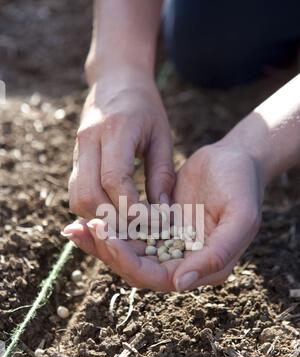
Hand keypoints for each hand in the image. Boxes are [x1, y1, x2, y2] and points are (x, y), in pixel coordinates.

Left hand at [62, 142, 263, 291]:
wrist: (235, 160)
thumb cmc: (242, 186)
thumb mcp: (241, 218)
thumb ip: (216, 254)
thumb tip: (178, 283)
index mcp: (204, 268)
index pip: (157, 278)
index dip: (128, 262)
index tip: (106, 235)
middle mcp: (184, 264)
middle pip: (135, 269)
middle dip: (109, 251)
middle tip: (87, 227)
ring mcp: (169, 247)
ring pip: (128, 253)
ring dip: (102, 243)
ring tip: (76, 227)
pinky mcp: (158, 229)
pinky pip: (129, 234)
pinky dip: (109, 228)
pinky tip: (86, 219)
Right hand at [68, 67, 174, 218]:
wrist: (114, 82)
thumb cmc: (145, 109)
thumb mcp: (162, 137)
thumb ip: (162, 175)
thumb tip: (162, 214)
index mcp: (115, 130)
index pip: (114, 179)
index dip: (131, 207)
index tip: (151, 221)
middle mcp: (89, 141)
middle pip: (88, 195)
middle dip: (113, 219)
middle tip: (137, 229)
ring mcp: (77, 151)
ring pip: (77, 199)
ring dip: (100, 218)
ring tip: (126, 224)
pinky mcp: (74, 160)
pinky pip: (76, 194)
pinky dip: (93, 210)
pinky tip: (114, 213)